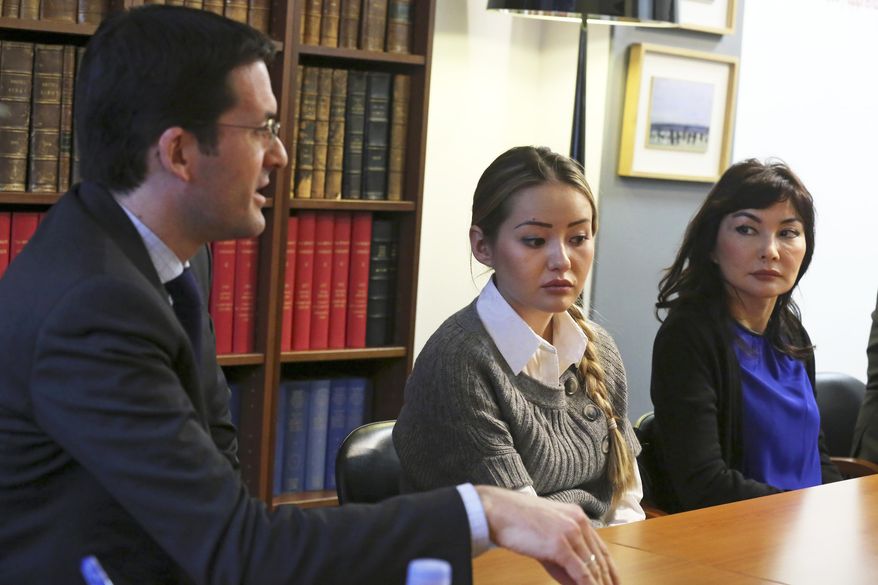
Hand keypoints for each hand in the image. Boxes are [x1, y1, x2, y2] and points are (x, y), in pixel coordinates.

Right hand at [475, 485, 618, 584]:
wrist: (496, 511)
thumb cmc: (515, 521)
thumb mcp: (545, 537)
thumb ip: (563, 558)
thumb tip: (578, 581)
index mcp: (576, 517)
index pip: (601, 548)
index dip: (610, 570)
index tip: (614, 583)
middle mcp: (578, 522)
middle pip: (601, 559)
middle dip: (608, 581)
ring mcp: (570, 533)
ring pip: (593, 567)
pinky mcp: (560, 545)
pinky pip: (581, 572)